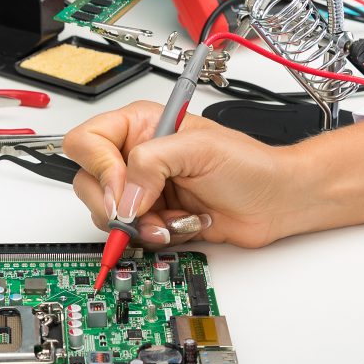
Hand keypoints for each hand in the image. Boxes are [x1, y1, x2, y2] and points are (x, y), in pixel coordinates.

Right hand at [63, 100, 301, 248]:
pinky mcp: (156, 219)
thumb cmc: (249, 166)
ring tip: (173, 221)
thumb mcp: (198, 149)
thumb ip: (151, 163)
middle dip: (116, 206)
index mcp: (141, 126)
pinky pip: (134, 236)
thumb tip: (123, 196)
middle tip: (142, 213)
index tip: (123, 190)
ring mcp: (145, 191)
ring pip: (108, 216)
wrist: (275, 202)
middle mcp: (138, 157)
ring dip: (141, 225)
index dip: (99, 168)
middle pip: (89, 184)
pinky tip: (183, 226)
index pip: (87, 142)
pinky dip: (156, 237)